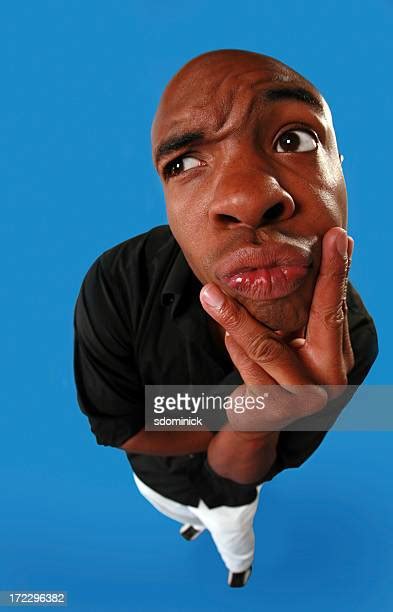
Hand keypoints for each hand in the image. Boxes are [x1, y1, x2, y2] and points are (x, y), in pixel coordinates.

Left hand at [199, 227, 354, 432]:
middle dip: (324, 274)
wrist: (254, 427)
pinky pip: (249, 365)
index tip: (341, 236)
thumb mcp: (284, 342)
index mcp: (334, 357)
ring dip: (237, 316)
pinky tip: (226, 333)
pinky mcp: (272, 408)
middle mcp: (330, 378)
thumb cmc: (271, 374)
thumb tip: (290, 262)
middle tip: (328, 237)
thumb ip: (293, 315)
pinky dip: (236, 345)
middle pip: (322, 319)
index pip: (334, 308)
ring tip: (211, 292)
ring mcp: (304, 397)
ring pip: (268, 345)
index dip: (338, 271)